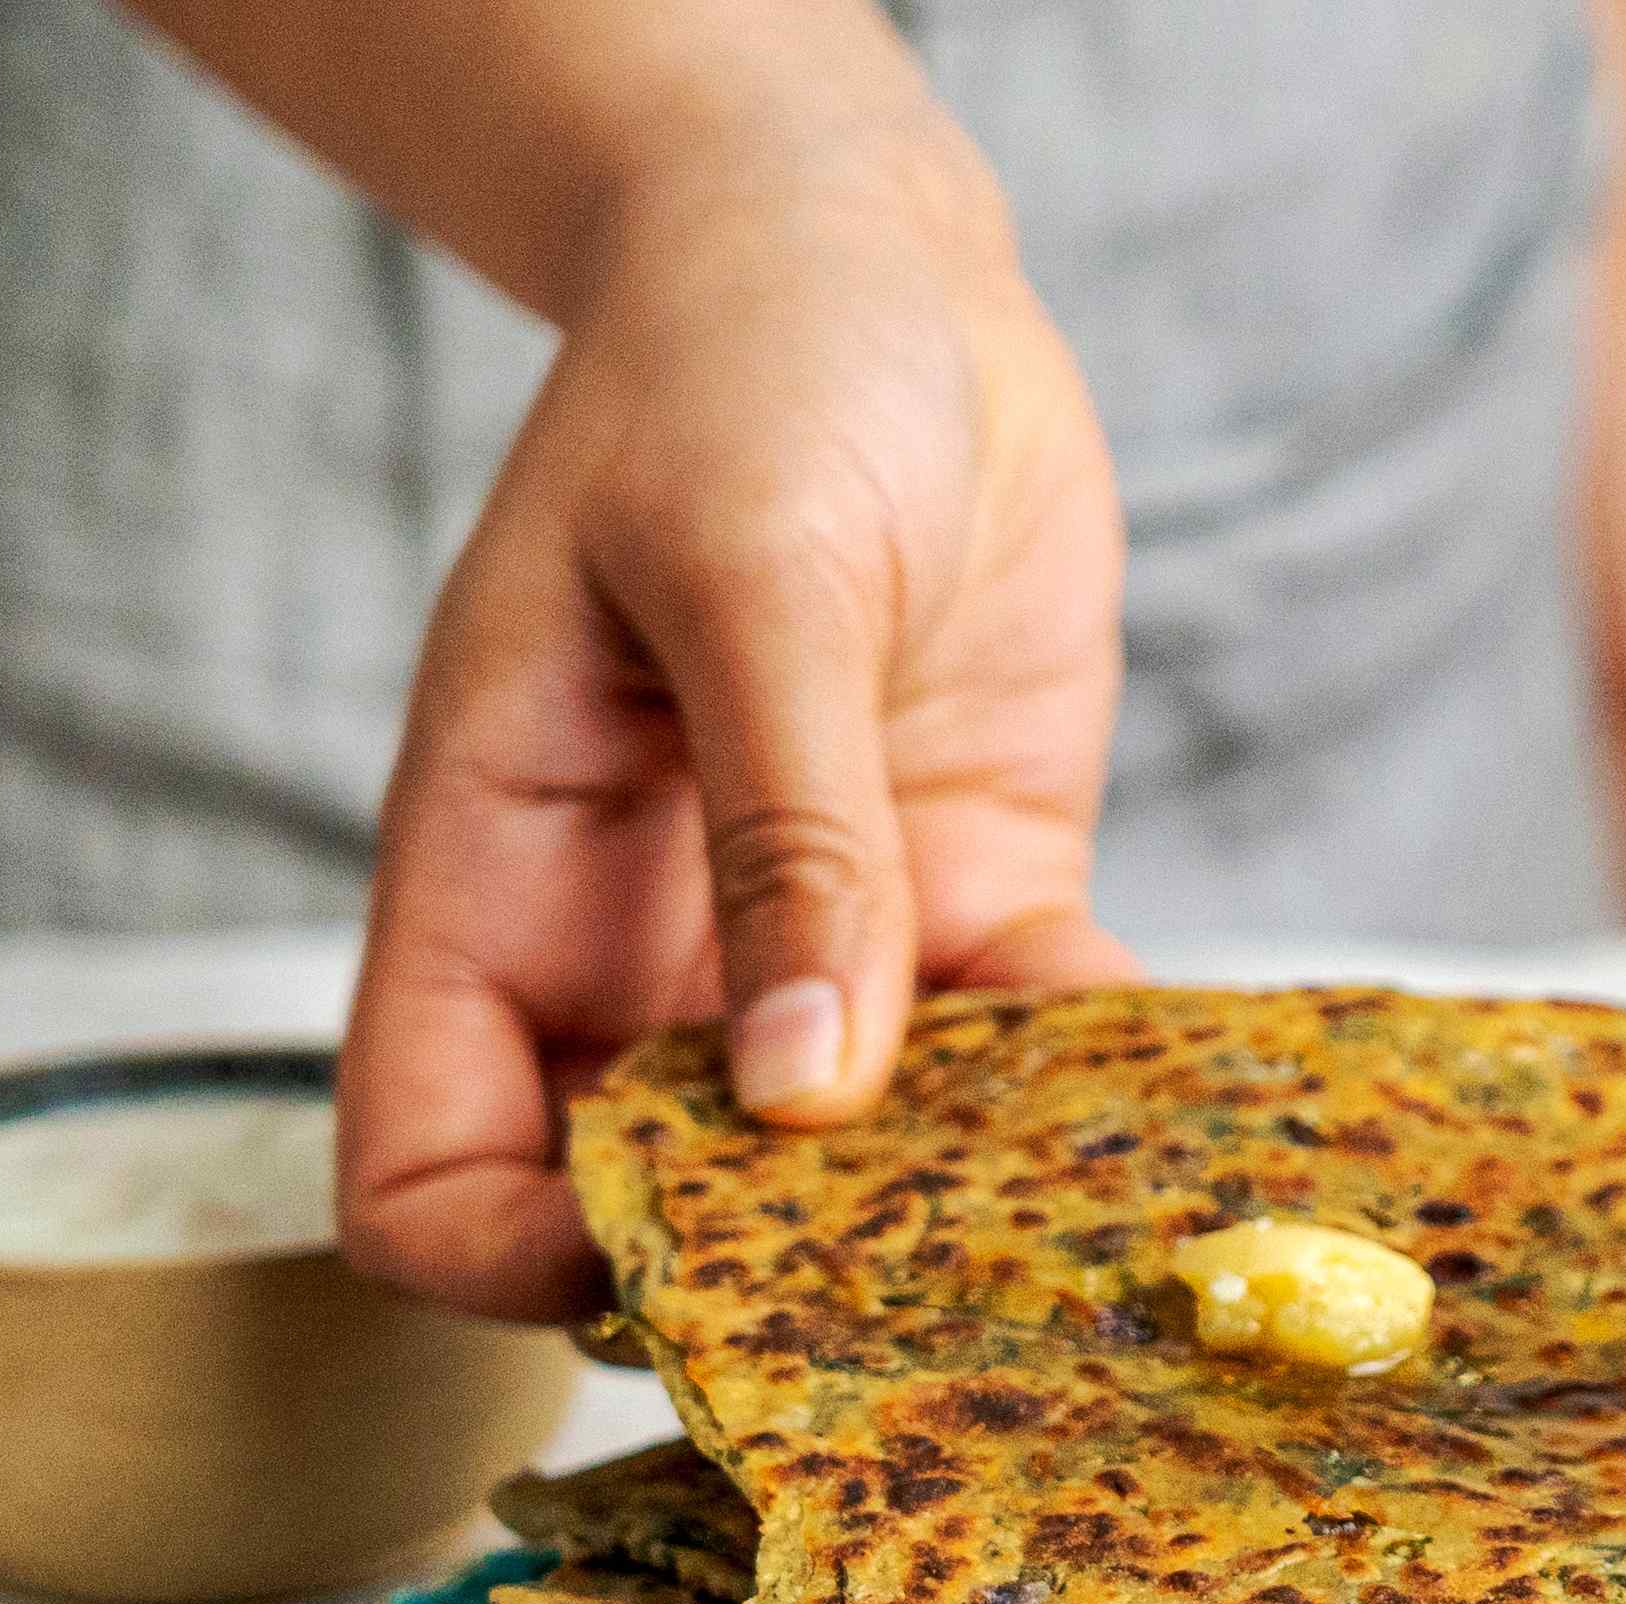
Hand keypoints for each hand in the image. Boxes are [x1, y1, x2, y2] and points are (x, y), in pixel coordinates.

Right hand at [337, 134, 1135, 1321]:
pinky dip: (1101, 1095)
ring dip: (974, 1207)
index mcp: (504, 887)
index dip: (528, 1255)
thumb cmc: (748, 374)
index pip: (436, 1172)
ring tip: (1097, 1243)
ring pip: (872, 1160)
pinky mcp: (973, 899)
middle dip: (789, 1276)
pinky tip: (1189, 1112)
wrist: (884, 274)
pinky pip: (1028, 1051)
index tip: (684, 1259)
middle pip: (669, 1210)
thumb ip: (787, 837)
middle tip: (944, 1307)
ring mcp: (820, 937)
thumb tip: (798, 1095)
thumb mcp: (755, 584)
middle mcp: (647, 950)